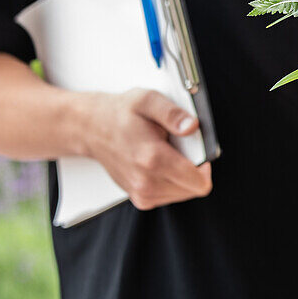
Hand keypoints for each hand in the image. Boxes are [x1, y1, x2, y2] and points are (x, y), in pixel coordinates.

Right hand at [78, 88, 211, 209]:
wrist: (91, 128)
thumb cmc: (121, 113)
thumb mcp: (148, 100)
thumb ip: (173, 113)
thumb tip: (193, 126)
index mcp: (152, 158)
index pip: (198, 182)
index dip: (206, 165)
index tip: (199, 151)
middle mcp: (146, 182)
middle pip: (194, 189)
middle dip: (195, 169)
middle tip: (179, 148)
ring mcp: (141, 193)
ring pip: (184, 193)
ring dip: (183, 175)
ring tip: (167, 154)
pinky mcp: (139, 198)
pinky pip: (170, 196)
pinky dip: (172, 181)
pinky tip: (160, 164)